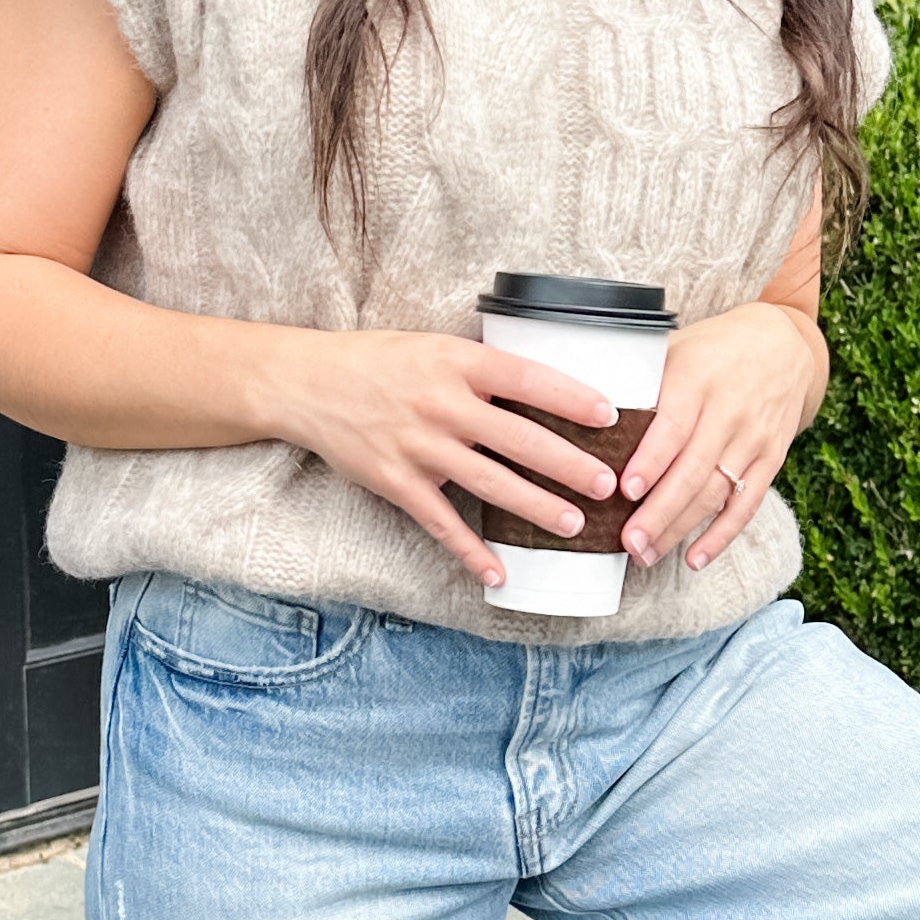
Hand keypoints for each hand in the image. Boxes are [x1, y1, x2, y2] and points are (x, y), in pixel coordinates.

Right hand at [265, 328, 624, 586]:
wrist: (309, 383)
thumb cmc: (381, 362)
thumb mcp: (436, 348)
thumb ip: (482, 371)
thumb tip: (544, 393)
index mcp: (457, 362)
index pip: (528, 379)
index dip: (571, 399)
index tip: (610, 416)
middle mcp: (441, 404)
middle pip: (520, 439)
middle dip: (569, 464)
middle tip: (607, 484)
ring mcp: (419, 447)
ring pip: (490, 483)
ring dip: (535, 508)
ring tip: (573, 525)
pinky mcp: (396, 482)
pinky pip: (442, 523)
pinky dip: (471, 551)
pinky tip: (498, 572)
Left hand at [617, 300, 828, 576]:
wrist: (784, 344)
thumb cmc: (714, 349)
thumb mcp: (677, 349)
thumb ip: (642, 382)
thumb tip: (585, 417)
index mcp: (697, 380)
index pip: (672, 426)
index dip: (650, 462)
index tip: (624, 491)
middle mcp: (729, 411)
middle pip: (693, 470)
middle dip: (659, 512)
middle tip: (629, 542)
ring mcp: (753, 438)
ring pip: (716, 493)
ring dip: (680, 529)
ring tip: (646, 554)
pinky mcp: (771, 459)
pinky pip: (747, 504)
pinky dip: (721, 535)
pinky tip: (695, 558)